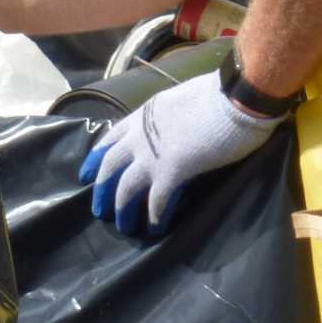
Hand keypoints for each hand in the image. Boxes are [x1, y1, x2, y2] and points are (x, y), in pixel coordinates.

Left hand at [79, 70, 279, 235]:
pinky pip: (157, 201)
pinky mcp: (172, 171)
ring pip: (126, 188)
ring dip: (123, 210)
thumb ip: (167, 117)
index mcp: (143, 115)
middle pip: (110, 166)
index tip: (86, 174)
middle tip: (99, 210)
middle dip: (102, 190)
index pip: (110, 137)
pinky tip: (156, 228)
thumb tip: (170, 128)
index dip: (95, 157)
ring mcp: (153, 154)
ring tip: (125, 227)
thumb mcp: (179, 100)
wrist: (235, 98)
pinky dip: (155, 217)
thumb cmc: (218, 94)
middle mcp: (140, 135)